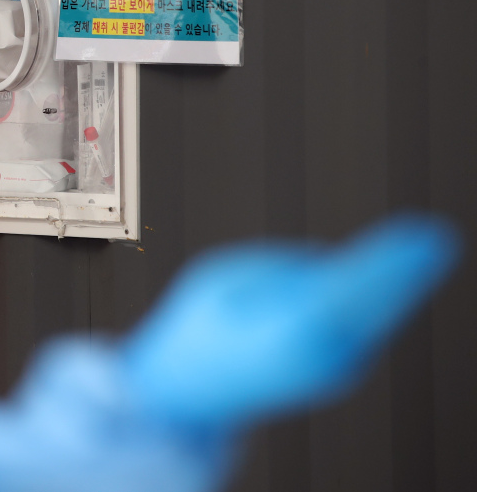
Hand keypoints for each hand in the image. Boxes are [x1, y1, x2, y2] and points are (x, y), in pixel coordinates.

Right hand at [122, 213, 459, 429]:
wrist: (189, 390)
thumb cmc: (198, 328)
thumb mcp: (221, 277)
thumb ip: (278, 264)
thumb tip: (329, 262)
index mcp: (286, 332)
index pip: (351, 290)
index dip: (388, 261)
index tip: (420, 237)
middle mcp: (320, 356)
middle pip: (375, 305)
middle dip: (406, 269)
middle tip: (436, 236)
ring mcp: (333, 369)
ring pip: (375, 316)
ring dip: (399, 282)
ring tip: (426, 245)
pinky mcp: (338, 371)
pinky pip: (365, 325)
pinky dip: (381, 299)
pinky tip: (401, 274)